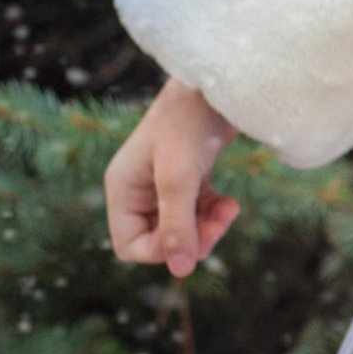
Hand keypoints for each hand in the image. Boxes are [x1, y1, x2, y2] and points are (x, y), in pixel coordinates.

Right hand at [106, 78, 240, 277]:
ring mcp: (164, 183)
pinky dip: (215, 212)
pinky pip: (199, 212)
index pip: (130, 245)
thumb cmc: (190, 122)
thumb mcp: (179, 177)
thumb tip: (180, 271)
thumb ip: (178, 224)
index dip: (161, 252)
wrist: (219, 82)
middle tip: (218, 228)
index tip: (192, 239)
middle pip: (160, 239)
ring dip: (208, 227)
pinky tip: (230, 202)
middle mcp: (139, 188)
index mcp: (122, 188)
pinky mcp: (190, 176)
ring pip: (183, 228)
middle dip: (191, 239)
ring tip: (229, 211)